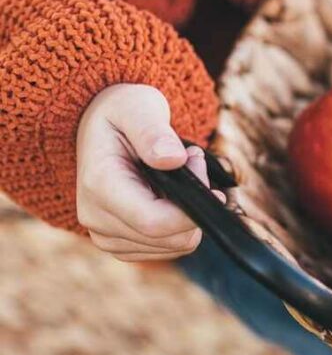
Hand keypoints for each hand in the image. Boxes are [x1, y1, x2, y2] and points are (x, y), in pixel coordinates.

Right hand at [76, 84, 216, 261]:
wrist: (102, 126)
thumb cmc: (123, 112)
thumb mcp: (139, 107)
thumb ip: (154, 132)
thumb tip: (174, 160)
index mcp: (99, 185)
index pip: (154, 222)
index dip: (193, 211)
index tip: (213, 187)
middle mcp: (95, 218)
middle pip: (169, 237)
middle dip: (196, 207)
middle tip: (196, 165)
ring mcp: (106, 235)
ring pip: (174, 246)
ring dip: (190, 215)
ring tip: (183, 175)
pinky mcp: (121, 244)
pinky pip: (169, 248)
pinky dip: (181, 225)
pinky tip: (174, 195)